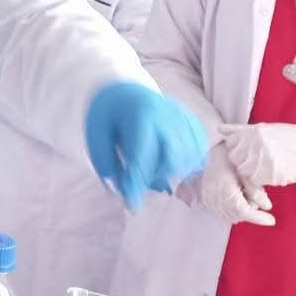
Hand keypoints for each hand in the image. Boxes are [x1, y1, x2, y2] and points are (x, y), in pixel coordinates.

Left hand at [86, 80, 209, 211]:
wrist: (123, 89)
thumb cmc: (107, 116)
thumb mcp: (96, 137)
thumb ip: (106, 164)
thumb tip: (122, 192)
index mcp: (139, 116)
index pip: (143, 157)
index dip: (136, 184)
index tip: (131, 205)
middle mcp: (167, 115)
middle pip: (172, 160)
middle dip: (153, 176)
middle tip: (137, 176)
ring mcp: (183, 117)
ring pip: (188, 158)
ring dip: (169, 171)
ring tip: (150, 165)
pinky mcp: (192, 121)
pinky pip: (198, 150)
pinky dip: (187, 162)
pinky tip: (169, 160)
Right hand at [202, 144, 275, 225]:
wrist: (209, 150)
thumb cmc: (228, 157)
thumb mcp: (246, 171)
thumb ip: (256, 190)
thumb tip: (267, 206)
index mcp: (225, 189)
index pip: (243, 211)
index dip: (258, 218)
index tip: (271, 220)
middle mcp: (215, 197)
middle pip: (237, 216)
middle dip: (251, 211)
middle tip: (259, 196)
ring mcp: (209, 199)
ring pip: (230, 215)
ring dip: (242, 210)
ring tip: (246, 192)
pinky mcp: (207, 199)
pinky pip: (222, 211)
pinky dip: (232, 209)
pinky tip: (238, 196)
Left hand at [221, 123, 295, 186]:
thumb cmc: (289, 138)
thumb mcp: (264, 128)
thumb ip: (241, 130)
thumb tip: (220, 129)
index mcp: (252, 132)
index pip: (230, 145)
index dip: (236, 150)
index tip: (244, 153)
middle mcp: (254, 145)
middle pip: (235, 159)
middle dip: (242, 162)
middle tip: (255, 162)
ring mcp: (261, 160)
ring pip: (243, 172)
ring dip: (250, 173)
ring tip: (264, 168)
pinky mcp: (269, 174)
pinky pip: (255, 182)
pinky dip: (260, 181)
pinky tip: (270, 174)